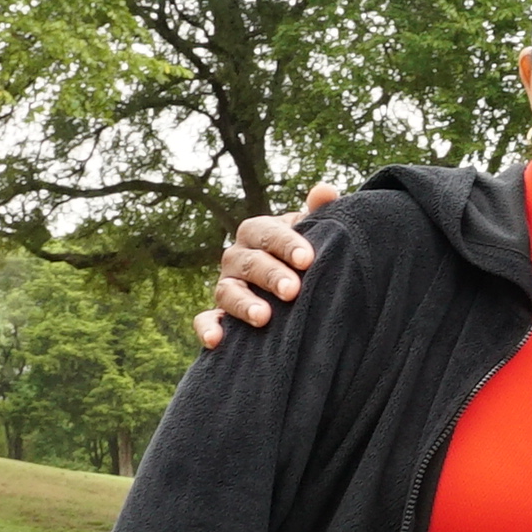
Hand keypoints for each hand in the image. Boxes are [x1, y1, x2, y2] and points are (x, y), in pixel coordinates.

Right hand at [194, 183, 335, 348]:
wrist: (294, 283)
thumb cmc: (304, 253)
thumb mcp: (314, 232)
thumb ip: (320, 213)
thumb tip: (325, 190)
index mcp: (259, 233)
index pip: (267, 233)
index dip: (286, 244)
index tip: (307, 259)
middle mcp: (238, 257)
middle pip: (248, 263)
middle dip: (270, 276)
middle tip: (293, 290)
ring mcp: (227, 286)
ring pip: (227, 291)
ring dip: (243, 304)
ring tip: (264, 317)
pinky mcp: (220, 314)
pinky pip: (206, 320)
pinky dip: (208, 328)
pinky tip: (217, 340)